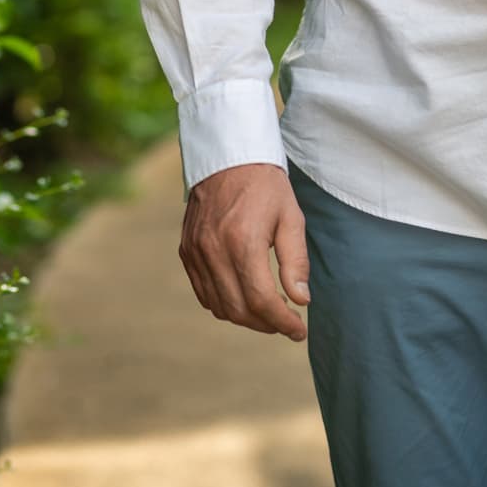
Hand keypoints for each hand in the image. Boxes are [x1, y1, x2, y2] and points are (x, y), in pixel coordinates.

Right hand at [179, 161, 309, 339]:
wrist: (227, 154)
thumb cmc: (265, 184)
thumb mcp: (291, 216)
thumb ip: (295, 260)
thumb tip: (301, 300)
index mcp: (243, 241)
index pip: (262, 301)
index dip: (283, 323)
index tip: (299, 331)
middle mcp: (214, 251)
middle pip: (239, 310)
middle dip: (266, 324)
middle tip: (286, 321)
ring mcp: (196, 252)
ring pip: (219, 307)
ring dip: (245, 317)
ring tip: (267, 311)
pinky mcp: (186, 251)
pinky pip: (203, 293)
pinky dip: (223, 303)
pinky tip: (242, 296)